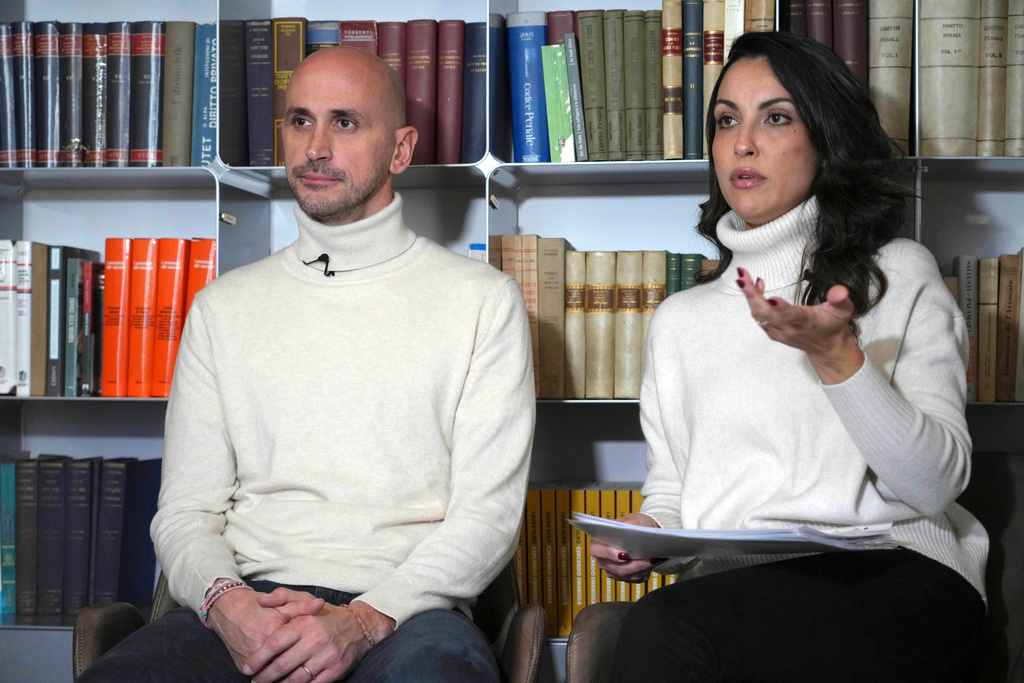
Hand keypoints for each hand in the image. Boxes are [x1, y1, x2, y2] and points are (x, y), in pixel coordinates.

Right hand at [206, 587, 323, 673]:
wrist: (228, 610)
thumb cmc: (258, 605)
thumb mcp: (282, 602)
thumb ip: (302, 606)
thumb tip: (321, 604)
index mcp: (274, 632)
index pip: (296, 651)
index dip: (307, 657)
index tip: (318, 661)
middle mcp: (260, 648)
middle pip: (285, 667)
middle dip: (297, 674)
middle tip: (309, 674)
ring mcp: (249, 659)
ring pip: (272, 676)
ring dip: (283, 679)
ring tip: (295, 680)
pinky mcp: (242, 665)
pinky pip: (259, 676)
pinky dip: (270, 679)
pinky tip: (280, 679)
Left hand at [244, 597, 395, 682]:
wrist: (358, 626)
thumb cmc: (325, 615)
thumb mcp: (305, 599)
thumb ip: (282, 597)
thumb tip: (262, 601)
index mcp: (304, 623)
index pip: (275, 643)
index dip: (258, 658)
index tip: (248, 667)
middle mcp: (316, 640)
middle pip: (282, 665)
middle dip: (264, 676)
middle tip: (255, 681)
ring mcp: (327, 656)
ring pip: (296, 679)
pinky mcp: (336, 669)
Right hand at [590, 512, 662, 582]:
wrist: (643, 533)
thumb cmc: (635, 525)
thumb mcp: (632, 519)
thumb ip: (629, 523)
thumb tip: (630, 529)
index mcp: (599, 543)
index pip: (597, 551)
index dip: (610, 554)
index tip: (625, 554)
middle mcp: (604, 559)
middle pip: (615, 568)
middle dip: (633, 565)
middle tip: (647, 559)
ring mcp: (613, 570)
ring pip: (626, 576)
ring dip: (641, 569)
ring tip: (653, 560)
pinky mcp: (625, 577)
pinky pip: (634, 579)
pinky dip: (644, 572)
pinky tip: (650, 563)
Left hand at [736, 267, 863, 384]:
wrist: (827, 348)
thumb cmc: (833, 326)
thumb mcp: (844, 310)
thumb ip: (840, 299)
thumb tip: (839, 290)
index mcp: (806, 322)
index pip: (792, 316)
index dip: (781, 308)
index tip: (771, 298)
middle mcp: (789, 328)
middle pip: (766, 314)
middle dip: (752, 295)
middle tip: (742, 277)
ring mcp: (779, 332)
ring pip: (759, 316)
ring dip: (749, 296)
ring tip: (744, 277)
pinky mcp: (773, 332)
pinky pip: (759, 318)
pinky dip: (753, 303)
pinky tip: (754, 287)